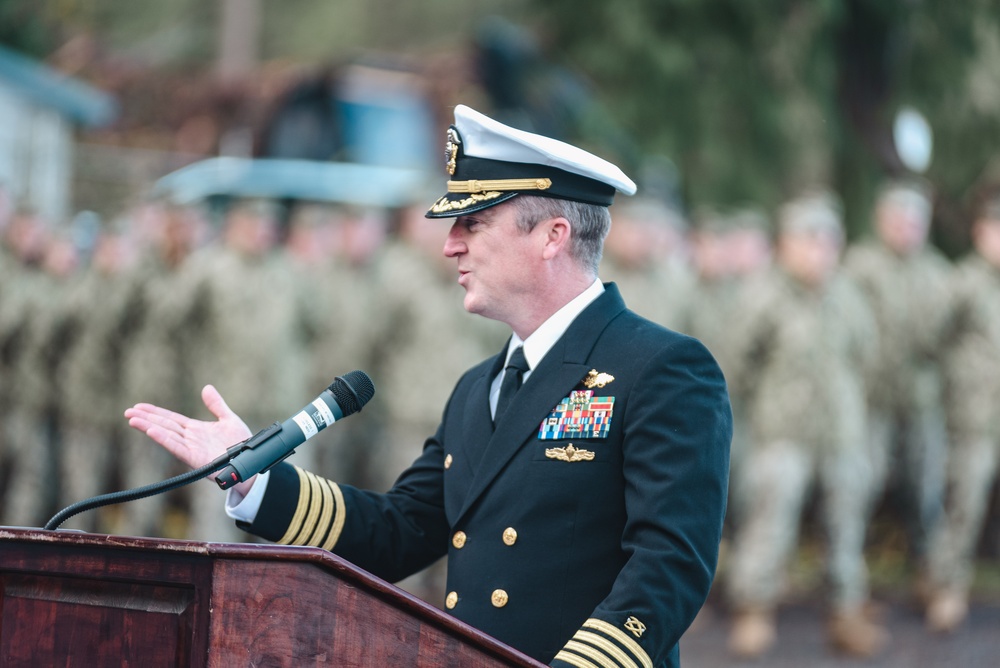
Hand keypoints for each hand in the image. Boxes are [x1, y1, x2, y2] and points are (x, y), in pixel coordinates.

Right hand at [125, 384, 252, 472]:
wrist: (251, 462)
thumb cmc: (241, 444)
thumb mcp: (229, 419)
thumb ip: (216, 405)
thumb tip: (206, 387)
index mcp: (196, 429)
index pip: (170, 418)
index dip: (155, 412)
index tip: (138, 406)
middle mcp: (190, 439)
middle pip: (164, 425)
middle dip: (146, 418)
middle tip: (127, 412)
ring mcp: (191, 448)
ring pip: (166, 435)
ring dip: (149, 427)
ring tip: (133, 420)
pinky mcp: (195, 459)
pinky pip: (177, 448)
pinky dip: (164, 439)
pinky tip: (151, 432)